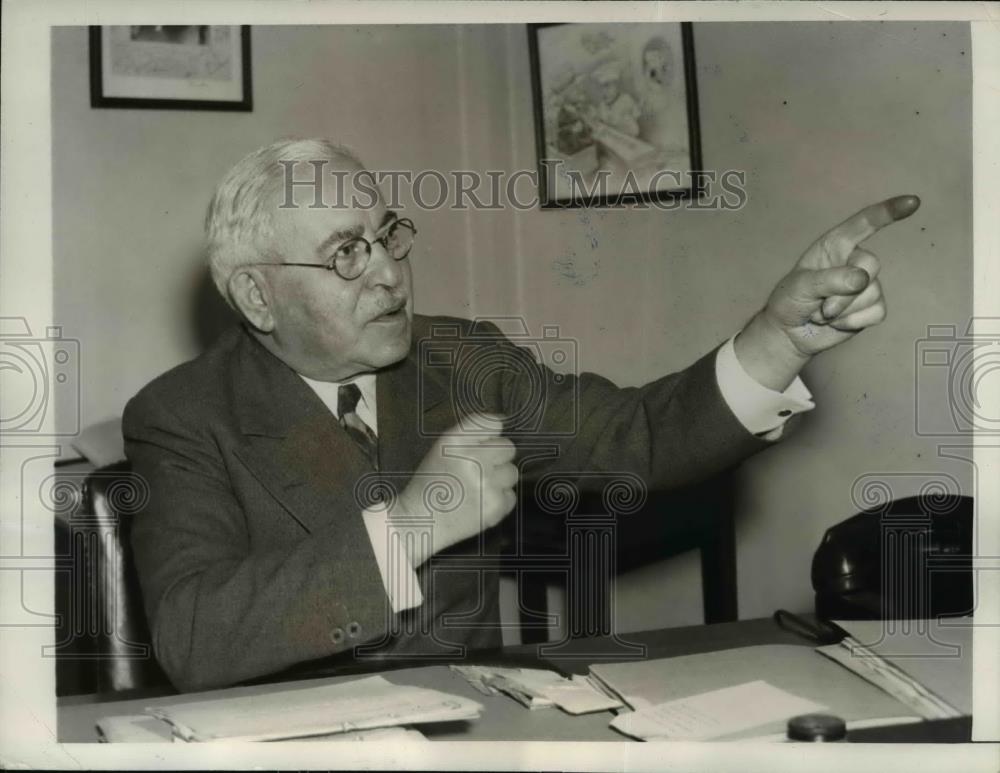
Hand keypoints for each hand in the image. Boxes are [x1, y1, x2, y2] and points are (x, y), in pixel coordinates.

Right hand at [392, 413, 516, 565]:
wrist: (420, 520)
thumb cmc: (431, 483)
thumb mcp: (442, 448)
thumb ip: (471, 432)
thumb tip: (502, 421)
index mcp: (456, 441)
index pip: (492, 424)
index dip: (490, 436)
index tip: (482, 446)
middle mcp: (473, 459)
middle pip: (508, 448)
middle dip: (497, 458)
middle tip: (478, 470)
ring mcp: (486, 484)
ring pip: (512, 472)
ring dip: (499, 479)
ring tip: (477, 488)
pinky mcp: (495, 507)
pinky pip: (510, 496)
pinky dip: (498, 500)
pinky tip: (479, 503)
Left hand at [736, 195, 919, 390]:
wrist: (790, 333)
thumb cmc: (790, 300)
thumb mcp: (801, 286)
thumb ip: (830, 280)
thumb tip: (863, 279)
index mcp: (834, 245)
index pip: (864, 223)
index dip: (888, 212)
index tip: (912, 201)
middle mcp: (853, 261)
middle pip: (871, 265)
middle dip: (844, 290)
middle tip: (820, 305)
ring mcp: (866, 285)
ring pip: (872, 293)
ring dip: (843, 310)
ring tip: (823, 313)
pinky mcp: (872, 307)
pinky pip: (877, 312)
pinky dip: (853, 321)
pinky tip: (838, 323)